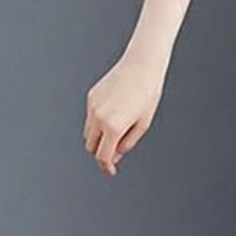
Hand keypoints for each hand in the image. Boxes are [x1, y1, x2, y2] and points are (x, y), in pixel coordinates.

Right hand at [83, 49, 165, 176]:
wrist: (142, 65)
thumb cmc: (147, 93)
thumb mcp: (143, 124)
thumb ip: (128, 143)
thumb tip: (116, 155)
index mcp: (113, 127)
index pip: (102, 156)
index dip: (106, 166)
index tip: (110, 170)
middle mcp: (99, 117)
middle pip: (91, 146)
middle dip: (100, 152)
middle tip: (114, 152)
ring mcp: (93, 106)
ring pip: (88, 132)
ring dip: (98, 138)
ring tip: (116, 131)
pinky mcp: (91, 96)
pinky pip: (90, 117)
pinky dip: (98, 122)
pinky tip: (114, 114)